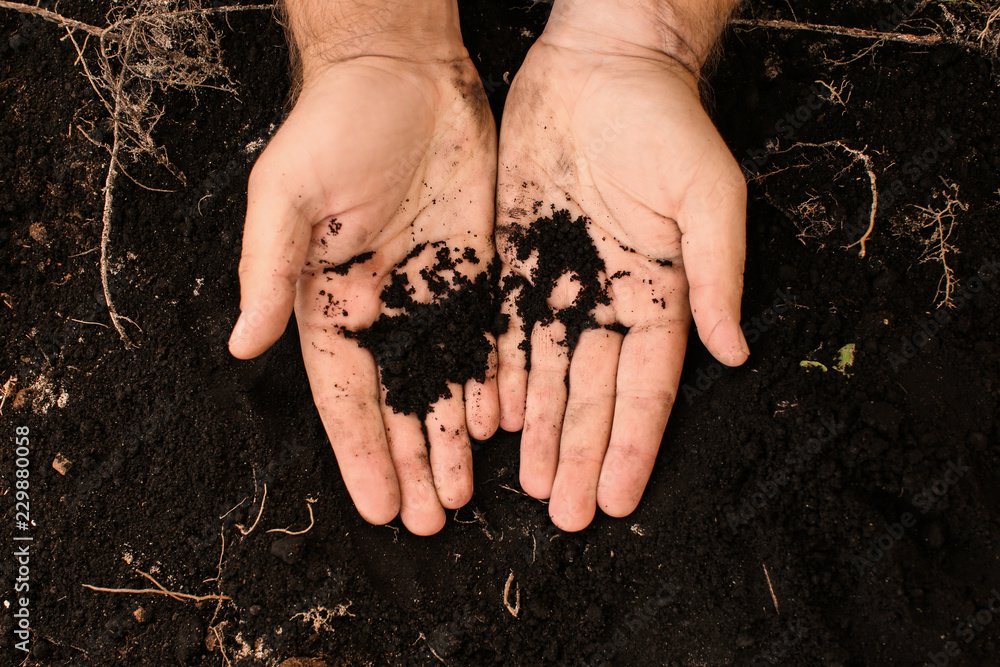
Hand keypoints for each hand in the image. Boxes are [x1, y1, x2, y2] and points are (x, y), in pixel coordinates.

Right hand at [229, 2, 498, 534]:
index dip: (361, 453)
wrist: (402, 71)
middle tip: (432, 521)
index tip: (380, 506)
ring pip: (443, 382)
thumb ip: (269, 271)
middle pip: (398, 403)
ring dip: (450, 440)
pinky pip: (483, 340)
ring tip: (464, 495)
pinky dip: (489, 385)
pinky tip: (496, 426)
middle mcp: (381, 307)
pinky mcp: (476, 267)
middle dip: (411, 463)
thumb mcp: (289, 195)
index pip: (345, 395)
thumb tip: (242, 345)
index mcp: (328, 299)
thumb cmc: (334, 124)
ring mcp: (431, 290)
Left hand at [496, 0, 747, 530]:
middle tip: (568, 515)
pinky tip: (493, 420)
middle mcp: (608, 299)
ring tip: (532, 484)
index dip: (633, 444)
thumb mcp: (708, 195)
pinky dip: (500, 377)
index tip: (621, 498)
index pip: (648, 386)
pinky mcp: (517, 260)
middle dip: (581, 454)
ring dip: (541, 430)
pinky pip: (504, 330)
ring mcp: (560, 283)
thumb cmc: (665, 123)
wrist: (602, 65)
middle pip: (593, 393)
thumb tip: (733, 351)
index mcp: (661, 292)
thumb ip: (717, 275)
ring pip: (547, 374)